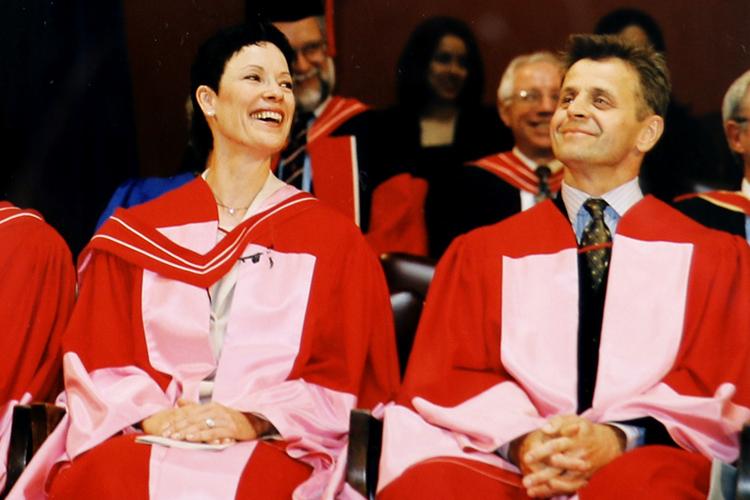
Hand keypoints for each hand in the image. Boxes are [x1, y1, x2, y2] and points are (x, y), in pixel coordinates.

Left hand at [141, 399, 269, 443]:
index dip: (175, 421)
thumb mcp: (214, 411)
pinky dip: (202, 434)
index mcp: (210, 406)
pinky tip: (192, 437)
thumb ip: (196, 406)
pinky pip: (213, 432)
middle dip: (177, 427)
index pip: (189, 413)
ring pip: (201, 425)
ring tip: (175, 437)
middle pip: (193, 419)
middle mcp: (216, 410)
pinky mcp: (231, 429)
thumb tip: (179, 401)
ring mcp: (224, 419)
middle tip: (165, 434)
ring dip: (186, 431)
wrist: (254, 422)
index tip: (163, 428)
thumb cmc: (232, 418)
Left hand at [521, 415, 623, 496]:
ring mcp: (583, 469)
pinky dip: (556, 492)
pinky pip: (571, 488)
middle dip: (542, 475)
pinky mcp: (585, 479)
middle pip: (558, 468)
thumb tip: (544, 429)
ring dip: (547, 488)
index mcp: (574, 440)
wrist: (606, 443)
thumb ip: (556, 422)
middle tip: (526, 481)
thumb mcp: (572, 419)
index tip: (526, 458)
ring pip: (564, 481)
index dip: (541, 453)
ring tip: (530, 491)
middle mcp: (579, 456)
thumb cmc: (582, 429)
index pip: (555, 447)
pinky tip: (541, 494)